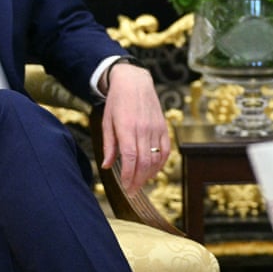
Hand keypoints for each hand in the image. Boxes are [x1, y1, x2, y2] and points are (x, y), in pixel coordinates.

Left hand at [99, 64, 168, 193]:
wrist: (134, 80)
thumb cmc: (117, 101)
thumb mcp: (106, 121)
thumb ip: (109, 145)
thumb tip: (107, 166)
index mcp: (127, 127)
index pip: (130, 158)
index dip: (129, 176)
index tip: (125, 187)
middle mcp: (143, 128)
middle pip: (144, 162)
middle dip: (138, 181)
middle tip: (132, 191)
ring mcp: (155, 127)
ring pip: (156, 159)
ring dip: (149, 175)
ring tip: (140, 182)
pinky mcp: (163, 126)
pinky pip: (166, 150)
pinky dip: (161, 163)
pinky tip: (153, 170)